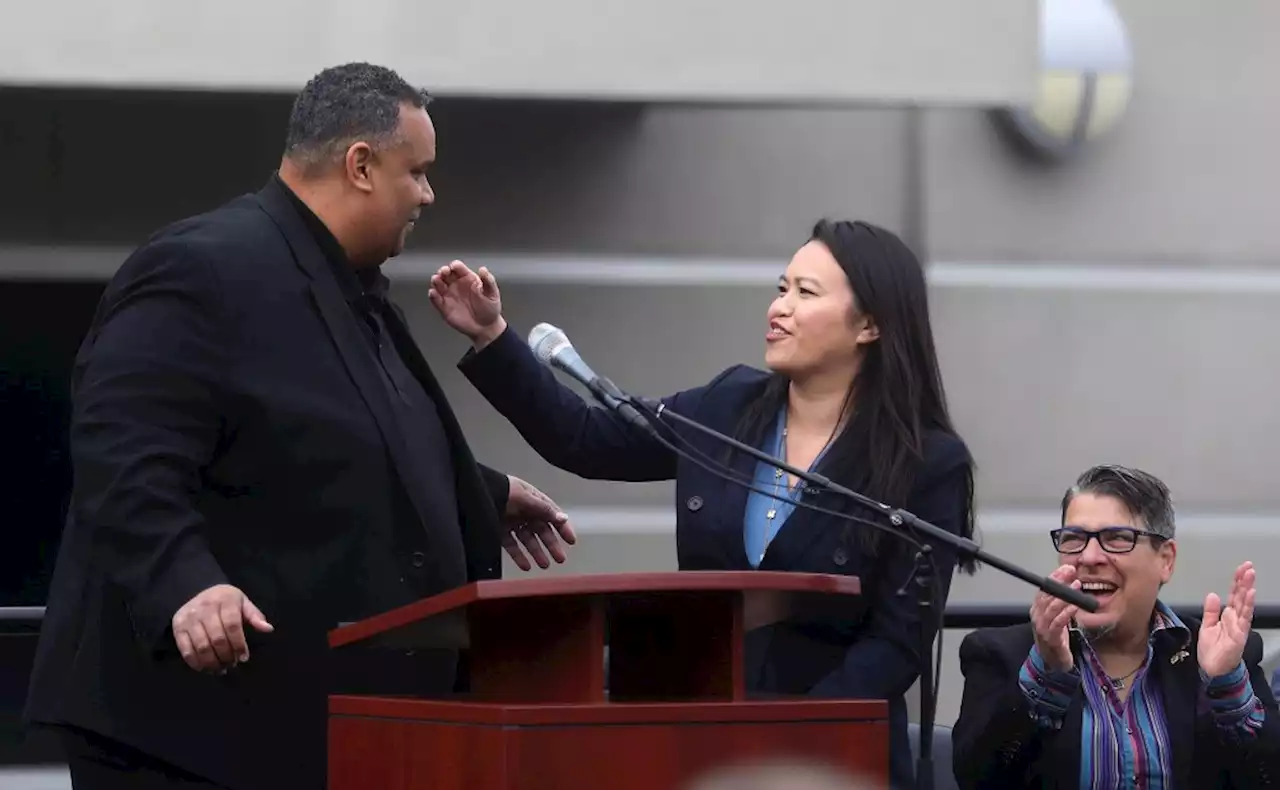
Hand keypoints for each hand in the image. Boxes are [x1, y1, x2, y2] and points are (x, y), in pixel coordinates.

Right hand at [171, 584, 273, 674]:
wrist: (197, 590)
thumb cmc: (225, 601)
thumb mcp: (242, 603)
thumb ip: (255, 616)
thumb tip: (268, 629)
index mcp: (225, 599)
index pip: (232, 625)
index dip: (239, 644)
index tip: (244, 657)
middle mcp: (205, 608)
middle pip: (217, 639)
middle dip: (226, 656)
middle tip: (232, 664)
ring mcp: (189, 618)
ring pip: (201, 647)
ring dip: (212, 662)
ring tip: (221, 669)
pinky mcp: (177, 628)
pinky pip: (186, 650)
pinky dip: (196, 663)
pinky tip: (205, 668)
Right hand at [428, 260, 506, 348]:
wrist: (485, 327)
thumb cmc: (490, 309)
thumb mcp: (492, 293)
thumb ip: (488, 280)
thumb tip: (483, 269)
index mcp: (468, 278)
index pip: (458, 268)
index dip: (455, 266)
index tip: (454, 267)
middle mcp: (456, 284)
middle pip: (445, 273)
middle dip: (443, 271)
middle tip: (443, 272)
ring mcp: (449, 295)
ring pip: (438, 284)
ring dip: (436, 280)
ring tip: (437, 280)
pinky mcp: (444, 306)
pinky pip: (436, 299)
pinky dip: (433, 295)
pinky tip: (433, 293)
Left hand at [500, 476, 576, 570]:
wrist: (474, 493)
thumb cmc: (501, 490)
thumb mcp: (524, 497)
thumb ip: (543, 509)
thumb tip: (563, 518)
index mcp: (532, 500)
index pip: (552, 515)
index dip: (562, 527)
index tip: (571, 541)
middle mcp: (524, 511)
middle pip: (541, 530)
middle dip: (551, 544)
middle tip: (560, 559)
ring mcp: (512, 522)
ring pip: (528, 540)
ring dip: (537, 552)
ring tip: (544, 565)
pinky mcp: (500, 532)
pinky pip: (512, 546)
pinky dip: (519, 556)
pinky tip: (526, 566)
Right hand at [1030, 565, 1079, 672]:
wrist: (1053, 663)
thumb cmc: (1056, 638)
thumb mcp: (1056, 618)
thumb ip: (1060, 604)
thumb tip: (1071, 584)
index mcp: (1037, 610)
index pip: (1043, 589)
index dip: (1054, 577)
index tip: (1066, 568)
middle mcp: (1037, 617)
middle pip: (1046, 595)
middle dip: (1059, 582)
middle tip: (1071, 572)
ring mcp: (1043, 628)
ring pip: (1051, 607)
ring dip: (1065, 595)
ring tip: (1076, 585)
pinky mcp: (1051, 638)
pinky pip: (1058, 622)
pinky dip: (1066, 613)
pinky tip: (1075, 606)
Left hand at [1198, 561, 1255, 677]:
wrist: (1212, 669)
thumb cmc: (1211, 649)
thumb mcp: (1207, 626)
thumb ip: (1211, 611)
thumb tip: (1213, 594)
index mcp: (1227, 615)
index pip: (1233, 595)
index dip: (1237, 582)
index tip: (1241, 569)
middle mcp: (1235, 619)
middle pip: (1241, 596)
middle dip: (1244, 581)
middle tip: (1248, 566)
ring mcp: (1239, 626)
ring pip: (1244, 604)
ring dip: (1247, 589)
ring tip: (1250, 575)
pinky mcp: (1239, 634)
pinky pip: (1244, 618)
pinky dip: (1247, 605)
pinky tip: (1250, 594)